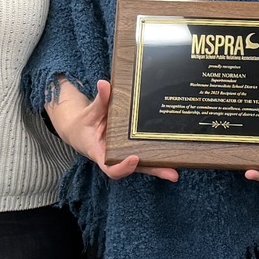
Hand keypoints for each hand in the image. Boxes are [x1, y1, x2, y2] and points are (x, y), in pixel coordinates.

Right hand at [44, 77, 177, 181]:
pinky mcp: (132, 149)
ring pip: (144, 165)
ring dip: (161, 167)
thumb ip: (100, 100)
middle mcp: (115, 157)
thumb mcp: (90, 112)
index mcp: (101, 153)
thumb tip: (104, 83)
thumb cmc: (85, 123)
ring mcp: (125, 155)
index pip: (111, 168)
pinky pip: (146, 155)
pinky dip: (159, 156)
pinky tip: (177, 154)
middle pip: (136, 169)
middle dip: (154, 171)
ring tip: (178, 170)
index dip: (123, 167)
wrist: (80, 131)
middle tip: (172, 174)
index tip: (134, 158)